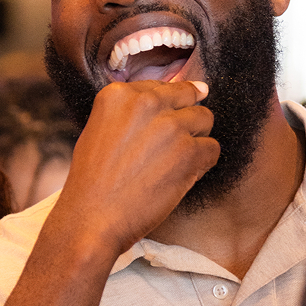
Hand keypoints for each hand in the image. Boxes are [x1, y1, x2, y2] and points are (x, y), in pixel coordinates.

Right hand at [52, 79, 219, 256]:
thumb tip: (170, 99)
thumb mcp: (99, 129)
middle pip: (187, 96)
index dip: (166, 107)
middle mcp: (146, 103)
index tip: (162, 124)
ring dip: (195, 139)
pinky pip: (212, 148)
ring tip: (175, 162)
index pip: (160, 87)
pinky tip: (182, 176)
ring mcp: (170, 126)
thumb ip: (129, 112)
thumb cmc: (93, 181)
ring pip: (205, 119)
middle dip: (184, 117)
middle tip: (172, 144)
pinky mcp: (189, 152)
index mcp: (119, 94)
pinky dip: (202, 163)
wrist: (92, 217)